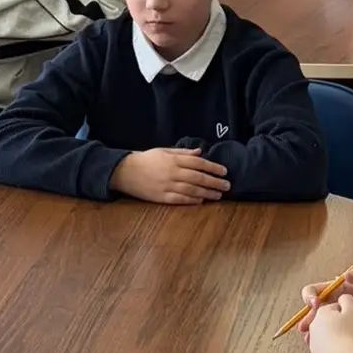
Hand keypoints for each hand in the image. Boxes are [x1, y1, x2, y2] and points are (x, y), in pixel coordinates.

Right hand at [112, 147, 231, 204]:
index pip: (198, 163)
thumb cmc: (145, 159)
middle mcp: (172, 172)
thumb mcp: (164, 151)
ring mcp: (167, 186)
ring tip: (218, 195)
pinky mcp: (161, 197)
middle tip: (227, 186)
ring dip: (207, 193)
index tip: (224, 171)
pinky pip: (179, 200)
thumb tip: (200, 152)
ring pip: (191, 190)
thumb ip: (183, 152)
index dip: (213, 167)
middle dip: (214, 182)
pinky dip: (191, 201)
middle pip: (198, 178)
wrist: (124, 171)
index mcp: (173, 160)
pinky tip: (201, 201)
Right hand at [297, 267, 352, 337]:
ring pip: (318, 324)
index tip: (315, 304)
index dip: (310, 296)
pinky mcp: (345, 330)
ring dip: (311, 330)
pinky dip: (322, 339)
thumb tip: (344, 275)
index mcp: (335, 289)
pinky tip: (320, 345)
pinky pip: (330, 334)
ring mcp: (338, 318)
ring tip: (307, 337)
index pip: (315, 291)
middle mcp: (332, 303)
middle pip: (313, 310)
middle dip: (307, 317)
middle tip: (305, 326)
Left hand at [305, 295, 352, 352]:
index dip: (344, 312)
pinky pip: (326, 350)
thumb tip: (342, 298)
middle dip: (338, 324)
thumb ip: (347, 300)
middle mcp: (313, 327)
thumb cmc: (351, 334)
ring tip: (349, 343)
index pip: (332, 307)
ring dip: (336, 337)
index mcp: (320, 313)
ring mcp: (313, 344)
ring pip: (326, 336)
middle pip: (327, 322)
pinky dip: (334, 350)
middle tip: (352, 331)